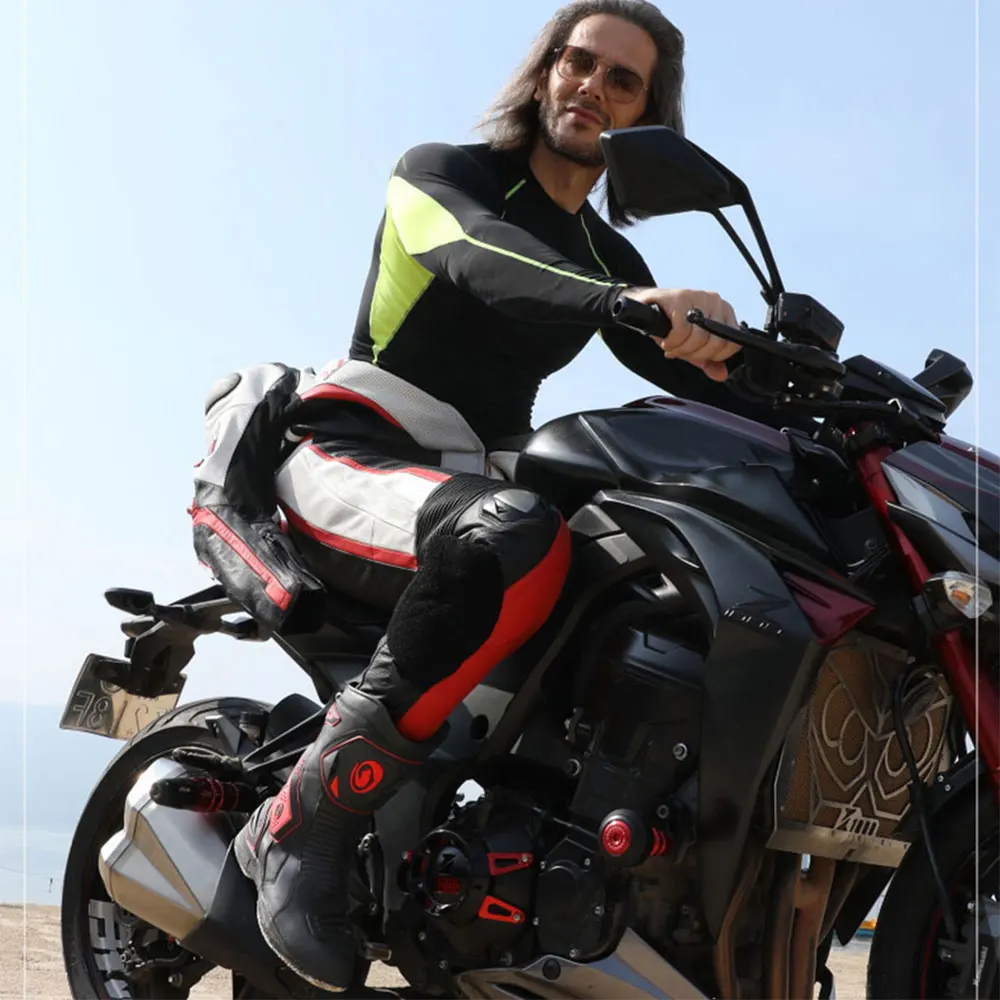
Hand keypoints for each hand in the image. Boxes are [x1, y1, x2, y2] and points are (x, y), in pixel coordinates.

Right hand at [623, 287, 741, 382]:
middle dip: (693, 354)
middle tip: (679, 351)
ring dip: (680, 349)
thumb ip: (709, 361)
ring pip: (698, 338)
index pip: (732, 344)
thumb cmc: (671, 325)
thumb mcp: (692, 347)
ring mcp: (699, 296)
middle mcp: (715, 301)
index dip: (712, 357)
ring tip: (670, 344)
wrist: (644, 308)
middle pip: (715, 343)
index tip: (695, 355)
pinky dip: (671, 342)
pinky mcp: (680, 297)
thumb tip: (722, 375)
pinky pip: (681, 331)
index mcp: (724, 313)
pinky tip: (665, 340)